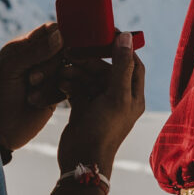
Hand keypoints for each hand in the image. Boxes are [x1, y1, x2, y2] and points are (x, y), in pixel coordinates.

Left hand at [0, 19, 63, 157]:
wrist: (0, 131)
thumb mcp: (12, 69)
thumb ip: (36, 51)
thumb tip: (61, 34)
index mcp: (23, 46)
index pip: (50, 30)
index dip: (59, 37)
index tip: (61, 48)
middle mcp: (38, 58)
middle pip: (62, 50)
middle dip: (49, 66)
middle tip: (31, 80)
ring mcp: (48, 76)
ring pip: (66, 69)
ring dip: (49, 83)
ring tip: (30, 94)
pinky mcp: (56, 93)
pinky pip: (67, 86)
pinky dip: (52, 94)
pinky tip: (35, 103)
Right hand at [59, 32, 144, 173]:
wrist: (81, 160)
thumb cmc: (103, 130)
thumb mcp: (115, 96)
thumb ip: (121, 66)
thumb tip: (127, 36)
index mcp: (133, 96)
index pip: (132, 63)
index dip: (121, 48)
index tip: (105, 34)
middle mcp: (119, 99)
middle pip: (107, 69)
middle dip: (91, 61)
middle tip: (73, 53)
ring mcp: (100, 104)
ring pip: (90, 78)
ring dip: (77, 72)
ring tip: (64, 70)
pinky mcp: (84, 109)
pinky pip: (78, 88)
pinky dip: (70, 83)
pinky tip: (60, 81)